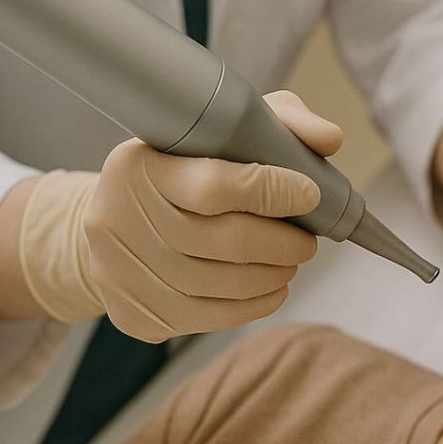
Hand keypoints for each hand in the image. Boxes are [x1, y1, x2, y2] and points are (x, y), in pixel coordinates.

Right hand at [81, 90, 341, 341]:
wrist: (112, 222)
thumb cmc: (181, 170)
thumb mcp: (221, 129)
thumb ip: (280, 125)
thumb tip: (330, 140)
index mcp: (142, 166)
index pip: (215, 186)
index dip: (272, 191)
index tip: (310, 193)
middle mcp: (122, 218)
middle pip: (226, 242)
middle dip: (283, 244)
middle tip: (307, 242)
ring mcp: (124, 272)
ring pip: (224, 286)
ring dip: (275, 276)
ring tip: (291, 262)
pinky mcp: (137, 313)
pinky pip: (212, 318)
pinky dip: (256, 304)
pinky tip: (272, 288)